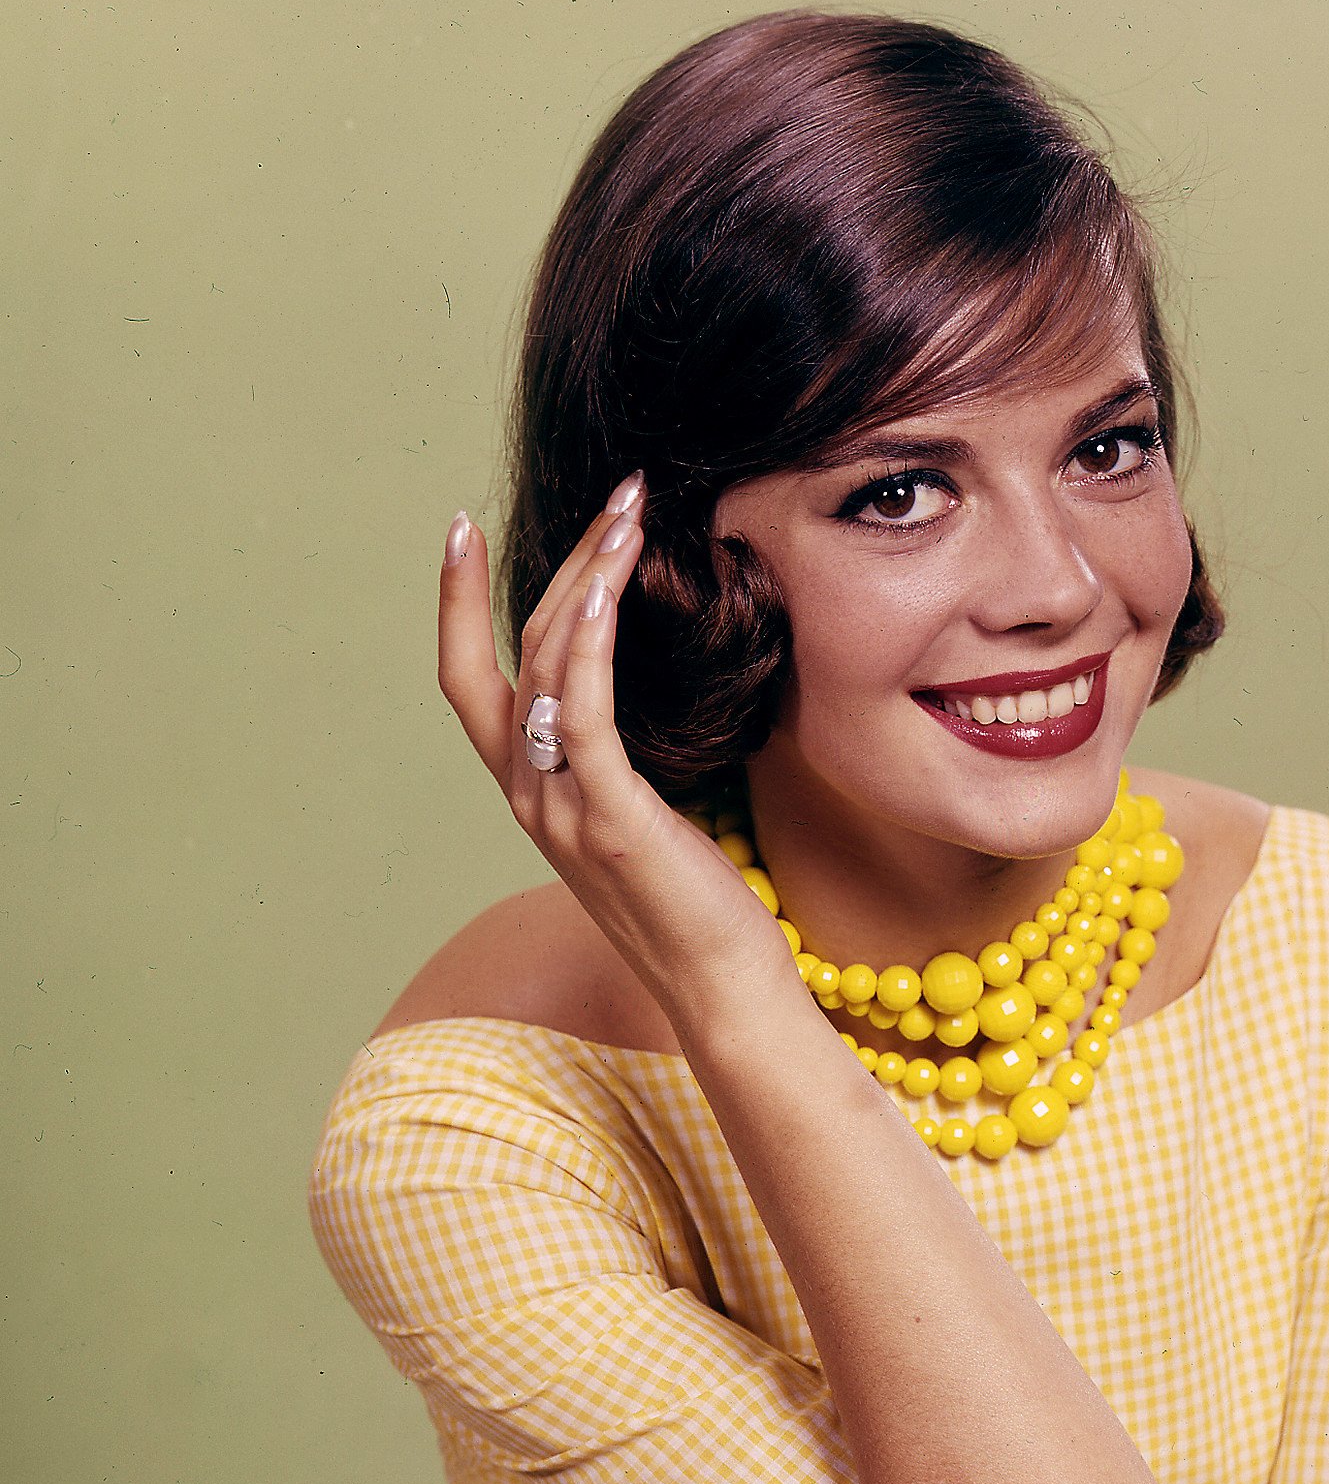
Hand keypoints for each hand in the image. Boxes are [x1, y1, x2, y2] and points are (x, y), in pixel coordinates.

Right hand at [435, 481, 785, 1010]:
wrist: (718, 990)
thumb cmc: (695, 906)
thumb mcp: (643, 818)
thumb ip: (617, 763)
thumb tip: (635, 696)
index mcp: (529, 790)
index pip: (466, 679)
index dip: (454, 603)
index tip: (461, 528)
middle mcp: (528, 794)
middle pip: (518, 650)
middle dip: (565, 559)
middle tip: (621, 493)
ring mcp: (560, 807)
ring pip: (551, 666)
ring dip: (591, 578)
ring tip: (632, 514)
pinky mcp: (608, 817)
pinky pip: (584, 710)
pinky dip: (592, 641)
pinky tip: (613, 587)